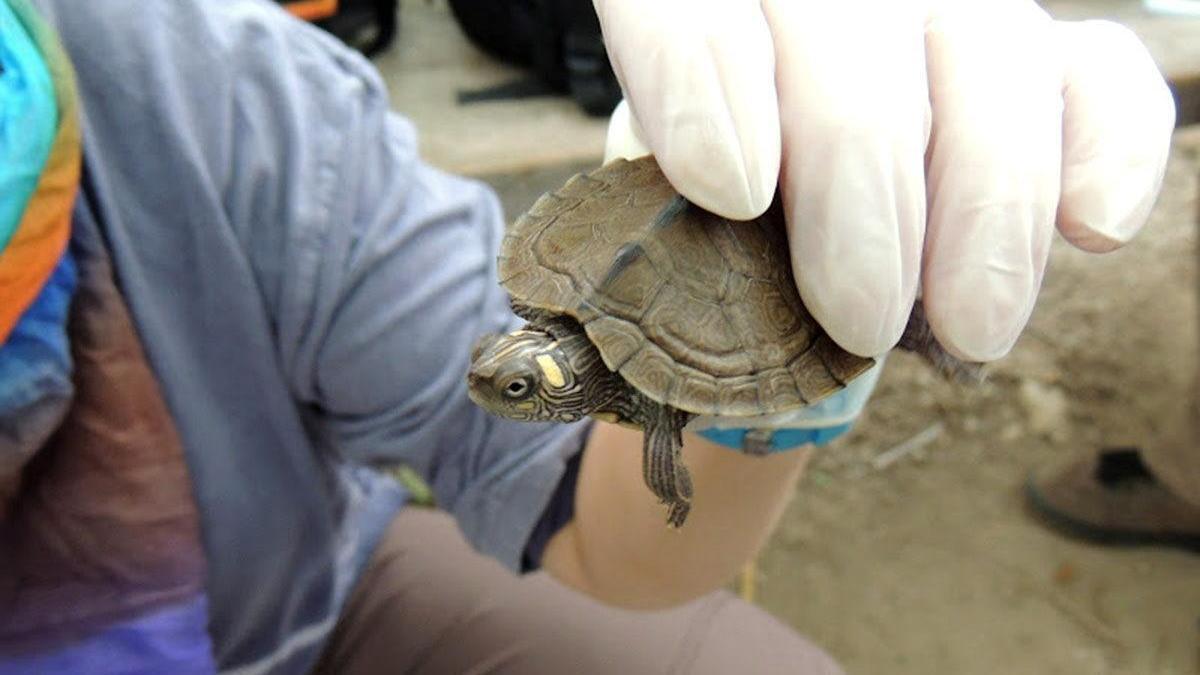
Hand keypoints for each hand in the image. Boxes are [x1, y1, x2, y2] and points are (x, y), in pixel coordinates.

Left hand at [596, 0, 1175, 361]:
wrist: (765, 207)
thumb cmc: (687, 229)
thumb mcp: (628, 234)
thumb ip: (615, 260)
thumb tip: (573, 346)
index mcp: (695, 9)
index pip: (684, 1)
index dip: (706, 75)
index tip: (733, 189)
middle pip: (849, 28)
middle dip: (860, 179)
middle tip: (857, 315)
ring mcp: (936, 18)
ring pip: (987, 46)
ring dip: (985, 196)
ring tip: (967, 327)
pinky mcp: (1030, 63)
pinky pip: (1093, 73)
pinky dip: (1105, 147)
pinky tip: (1091, 231)